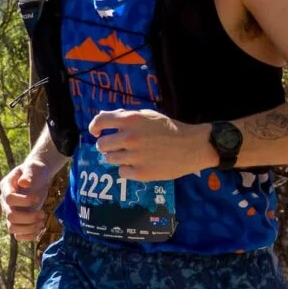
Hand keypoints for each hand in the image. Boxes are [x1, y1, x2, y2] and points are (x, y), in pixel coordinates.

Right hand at [0, 156, 59, 240]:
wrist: (38, 178)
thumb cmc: (35, 170)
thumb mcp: (33, 168)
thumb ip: (29, 174)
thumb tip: (24, 183)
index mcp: (6, 187)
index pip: (9, 198)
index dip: (24, 201)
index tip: (37, 198)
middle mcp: (5, 202)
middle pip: (10, 216)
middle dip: (29, 218)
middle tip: (43, 214)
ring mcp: (10, 212)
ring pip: (12, 228)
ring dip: (29, 228)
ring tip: (42, 221)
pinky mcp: (18, 221)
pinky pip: (18, 235)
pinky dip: (29, 236)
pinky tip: (40, 229)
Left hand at [88, 109, 211, 182]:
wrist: (193, 147)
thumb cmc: (170, 129)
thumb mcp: (149, 115)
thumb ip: (125, 116)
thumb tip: (102, 118)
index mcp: (131, 120)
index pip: (100, 122)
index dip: (94, 128)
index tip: (96, 132)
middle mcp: (129, 138)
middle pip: (102, 145)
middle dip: (108, 145)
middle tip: (118, 146)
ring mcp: (134, 157)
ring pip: (109, 160)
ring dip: (117, 157)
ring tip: (132, 155)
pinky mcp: (140, 173)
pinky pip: (121, 172)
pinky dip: (127, 169)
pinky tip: (139, 164)